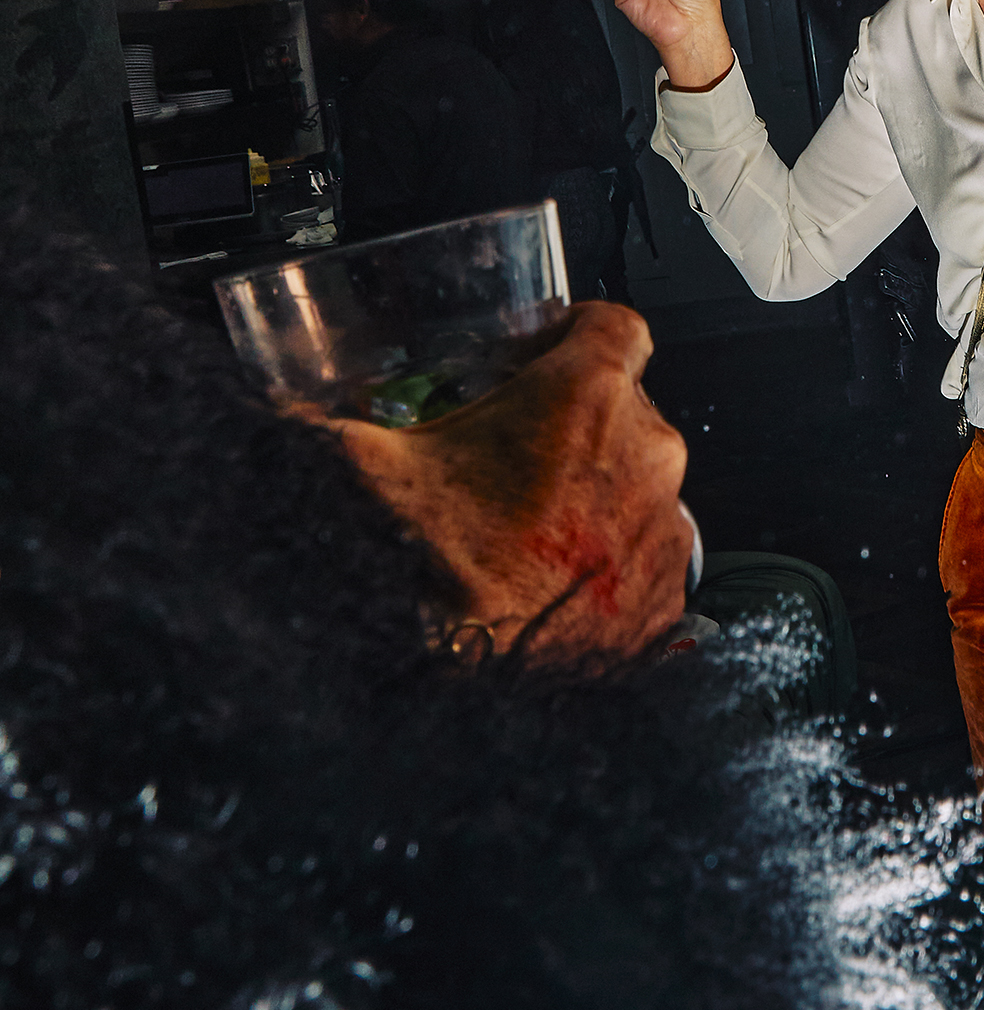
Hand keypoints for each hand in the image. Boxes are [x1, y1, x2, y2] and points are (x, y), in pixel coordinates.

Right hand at [325, 301, 694, 665]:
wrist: (455, 684)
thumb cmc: (425, 570)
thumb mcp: (362, 463)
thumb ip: (330, 417)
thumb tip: (290, 407)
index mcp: (587, 399)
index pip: (616, 325)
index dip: (580, 332)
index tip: (553, 349)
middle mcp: (646, 457)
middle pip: (626, 412)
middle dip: (577, 426)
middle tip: (514, 454)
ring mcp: (664, 531)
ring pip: (638, 488)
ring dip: (595, 498)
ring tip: (527, 530)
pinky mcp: (665, 597)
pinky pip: (644, 560)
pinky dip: (608, 564)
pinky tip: (550, 581)